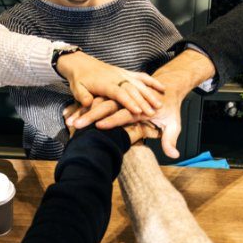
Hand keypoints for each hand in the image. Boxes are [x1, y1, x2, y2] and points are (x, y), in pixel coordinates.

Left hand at [56, 51, 164, 116]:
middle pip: (132, 89)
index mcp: (104, 83)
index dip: (128, 102)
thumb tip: (88, 103)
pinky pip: (141, 76)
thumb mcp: (76, 88)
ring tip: (159, 105)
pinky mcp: (126, 72)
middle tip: (153, 112)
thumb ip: (82, 96)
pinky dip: (152, 82)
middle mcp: (116, 77)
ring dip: (150, 94)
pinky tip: (162, 88)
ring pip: (139, 83)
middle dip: (143, 101)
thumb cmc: (79, 79)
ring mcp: (123, 73)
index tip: (138, 111)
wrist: (81, 63)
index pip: (118, 93)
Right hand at [68, 49, 216, 158]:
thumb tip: (174, 155)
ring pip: (96, 103)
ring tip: (68, 121)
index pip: (122, 114)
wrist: (168, 86)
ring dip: (83, 112)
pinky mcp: (115, 98)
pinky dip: (85, 109)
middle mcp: (126, 101)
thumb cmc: (170, 109)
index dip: (110, 121)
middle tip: (73, 125)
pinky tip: (72, 115)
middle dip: (88, 116)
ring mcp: (119, 98)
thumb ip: (170, 140)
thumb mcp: (174, 124)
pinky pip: (97, 102)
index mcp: (139, 108)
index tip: (97, 128)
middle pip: (104, 107)